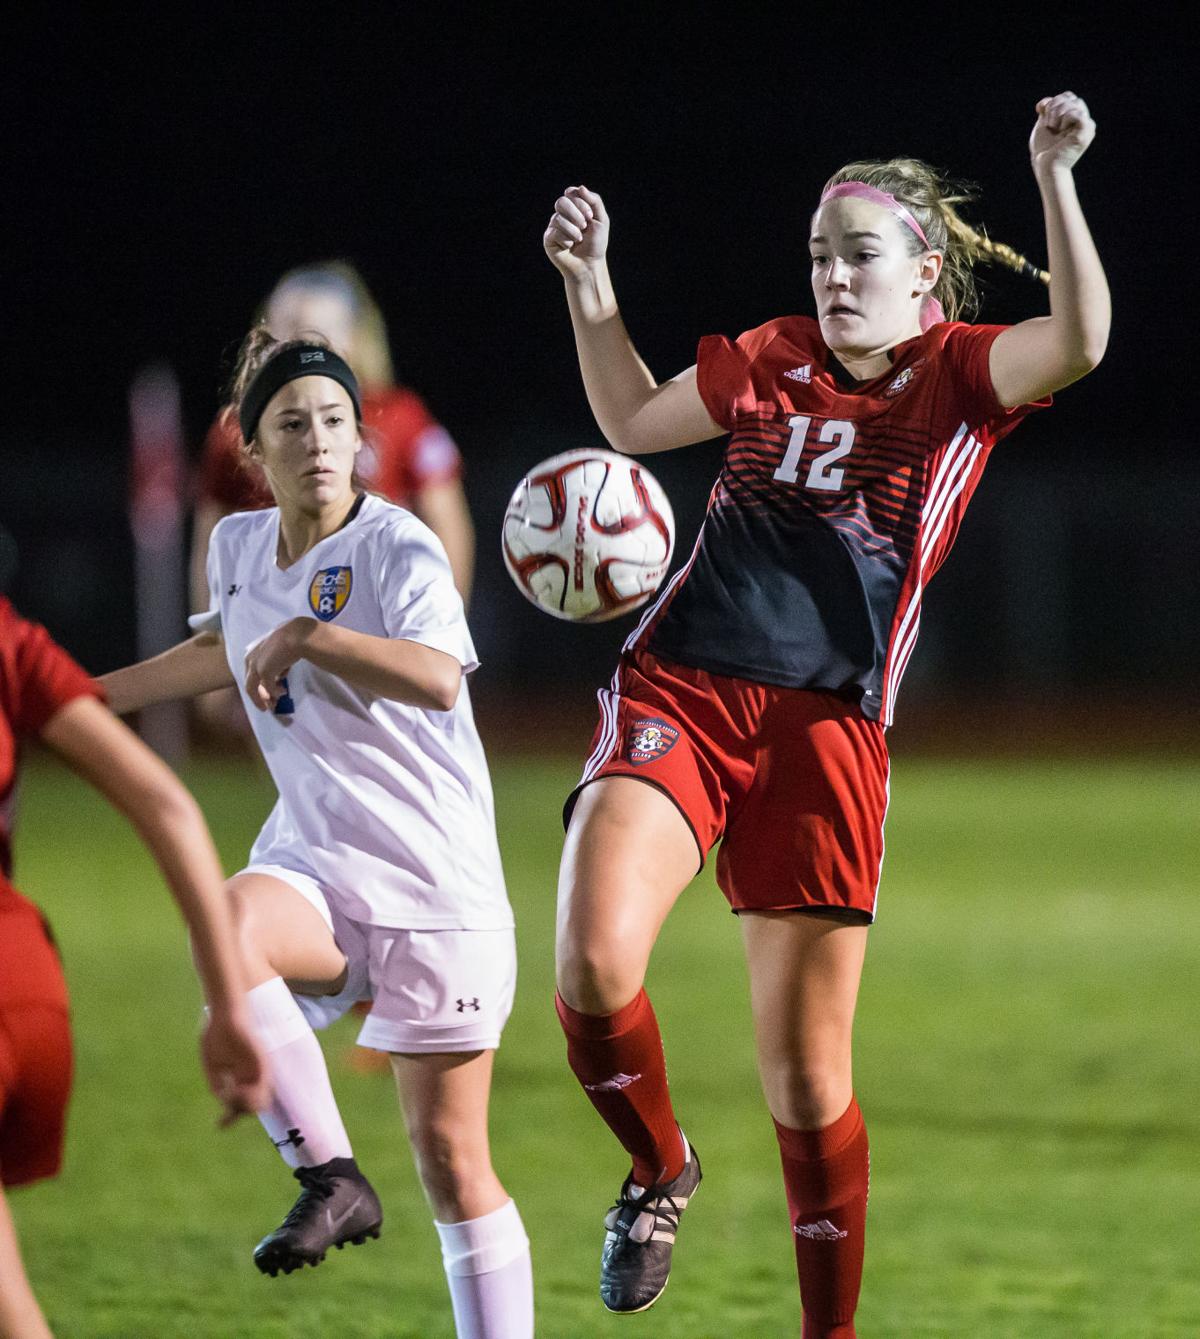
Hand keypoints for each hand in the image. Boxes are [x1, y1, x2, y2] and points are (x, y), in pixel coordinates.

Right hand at [200, 1009, 269, 1126]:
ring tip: (232, 1093)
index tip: (219, 1125)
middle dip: (237, 1113)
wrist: (225, 1014)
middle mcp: (252, 1075)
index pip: (242, 1103)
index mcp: (240, 1076)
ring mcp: (259, 1070)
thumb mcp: (214, 1064)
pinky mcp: (263, 1064)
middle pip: (252, 1107)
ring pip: (260, 1104)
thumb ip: (218, 1083)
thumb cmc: (216, 1033)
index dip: (231, 1117)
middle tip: (225, 1111)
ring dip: (243, 1107)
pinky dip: (248, 1096)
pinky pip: (263, 1089)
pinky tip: (236, 1088)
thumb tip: (223, 1100)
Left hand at [243, 617, 313, 710]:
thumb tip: (280, 673)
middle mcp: (249, 659)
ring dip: (263, 699)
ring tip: (274, 705)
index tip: (267, 693)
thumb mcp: (277, 649)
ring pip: (253, 689)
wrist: (296, 635)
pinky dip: (275, 692)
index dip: (258, 685)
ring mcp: (255, 666)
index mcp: (251, 652)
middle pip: (250, 683)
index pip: (251, 674)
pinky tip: (284, 692)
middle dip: (259, 696)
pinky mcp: (264, 672)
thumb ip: (274, 660)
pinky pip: (269, 688)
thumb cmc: (290, 638)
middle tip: (269, 705)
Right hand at [543, 185, 609, 277]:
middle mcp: (562, 215)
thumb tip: (580, 187)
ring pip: (558, 218)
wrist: (590, 265)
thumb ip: (594, 201)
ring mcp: (554, 226)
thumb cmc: (596, 244)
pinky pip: (554, 232)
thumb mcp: (601, 220)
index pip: (570, 193)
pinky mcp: (548, 239)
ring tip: (579, 240)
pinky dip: (566, 240)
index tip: (590, 215)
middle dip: (576, 214)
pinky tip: (569, 247)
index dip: (580, 201)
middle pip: (561, 202)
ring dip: (573, 230)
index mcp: (574, 208)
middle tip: (585, 226)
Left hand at [1029, 92, 1094, 173]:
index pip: (1067, 96)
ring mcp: (1087, 126)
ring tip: (1053, 127)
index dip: (1053, 101)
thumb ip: (1046, 111)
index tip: (1041, 112)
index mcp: (1074, 119)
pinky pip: (1078, 113)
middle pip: (1071, 97)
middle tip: (1049, 124)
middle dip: (1054, 106)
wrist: (1045, 165)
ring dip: (1057, 113)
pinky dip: (1066, 118)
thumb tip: (1045, 101)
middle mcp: (1083, 121)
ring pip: (1075, 103)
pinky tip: (1061, 130)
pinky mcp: (1087, 131)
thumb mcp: (1043, 126)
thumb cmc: (1044, 150)